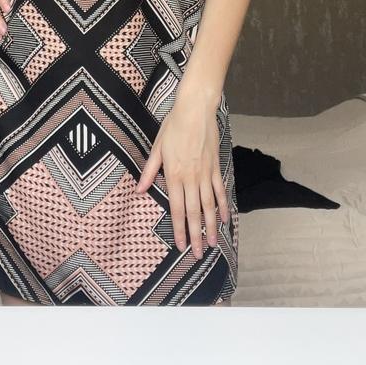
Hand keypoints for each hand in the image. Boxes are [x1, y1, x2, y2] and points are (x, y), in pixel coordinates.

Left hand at [135, 96, 229, 257]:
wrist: (196, 110)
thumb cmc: (173, 126)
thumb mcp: (157, 147)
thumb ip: (150, 171)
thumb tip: (140, 189)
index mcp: (174, 175)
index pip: (176, 209)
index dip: (178, 229)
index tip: (181, 246)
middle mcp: (191, 178)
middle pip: (193, 213)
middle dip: (196, 235)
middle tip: (199, 254)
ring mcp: (206, 174)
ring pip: (209, 206)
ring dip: (211, 226)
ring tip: (214, 243)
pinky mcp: (216, 167)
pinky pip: (220, 190)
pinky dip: (224, 206)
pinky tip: (226, 219)